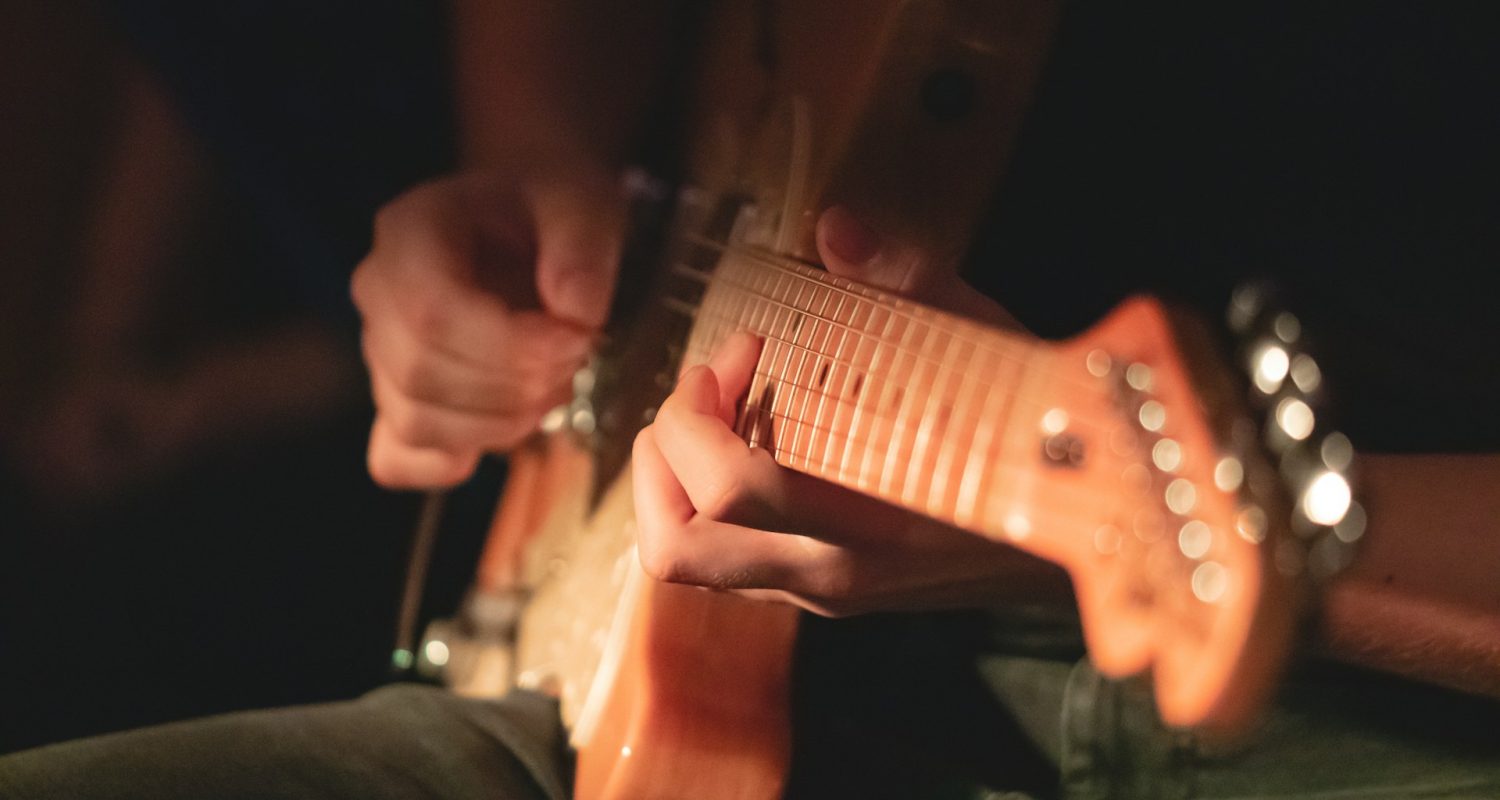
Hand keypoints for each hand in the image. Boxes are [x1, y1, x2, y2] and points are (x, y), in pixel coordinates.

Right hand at [352, 171, 623, 487]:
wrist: (531, 225)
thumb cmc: (548, 212)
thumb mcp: (582, 203)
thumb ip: (582, 247)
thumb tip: (574, 313)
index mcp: (409, 232)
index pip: (432, 312)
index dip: (510, 345)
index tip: (577, 339)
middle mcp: (377, 293)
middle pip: (422, 372)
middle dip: (515, 385)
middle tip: (575, 359)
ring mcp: (380, 352)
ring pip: (416, 421)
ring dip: (501, 423)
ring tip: (554, 384)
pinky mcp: (396, 400)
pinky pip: (397, 459)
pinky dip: (453, 461)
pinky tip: (506, 425)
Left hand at [631, 208, 1065, 615]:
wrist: (1092, 529)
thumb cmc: (1035, 433)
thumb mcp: (984, 348)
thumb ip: (907, 282)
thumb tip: (836, 227)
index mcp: (865, 523)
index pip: (727, 490)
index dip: (701, 410)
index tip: (743, 349)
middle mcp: (830, 575)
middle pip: (675, 547)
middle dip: (661, 456)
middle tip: (704, 391)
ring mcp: (821, 593)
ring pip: (687, 560)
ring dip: (673, 479)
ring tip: (715, 414)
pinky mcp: (820, 593)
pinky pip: (723, 557)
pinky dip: (704, 497)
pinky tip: (754, 440)